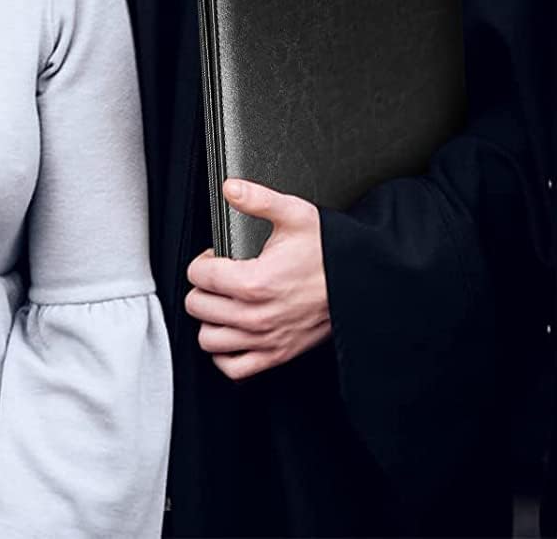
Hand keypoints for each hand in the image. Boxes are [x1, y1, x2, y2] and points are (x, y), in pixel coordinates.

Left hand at [184, 179, 330, 380]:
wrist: (359, 281)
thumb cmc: (328, 251)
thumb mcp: (295, 215)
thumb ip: (258, 199)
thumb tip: (231, 188)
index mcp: (254, 281)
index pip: (198, 276)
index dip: (203, 261)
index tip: (216, 257)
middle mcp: (255, 316)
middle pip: (197, 306)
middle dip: (203, 287)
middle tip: (219, 276)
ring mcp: (265, 339)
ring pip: (208, 338)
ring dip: (210, 319)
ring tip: (223, 303)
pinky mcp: (276, 355)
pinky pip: (233, 368)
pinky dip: (226, 353)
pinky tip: (233, 332)